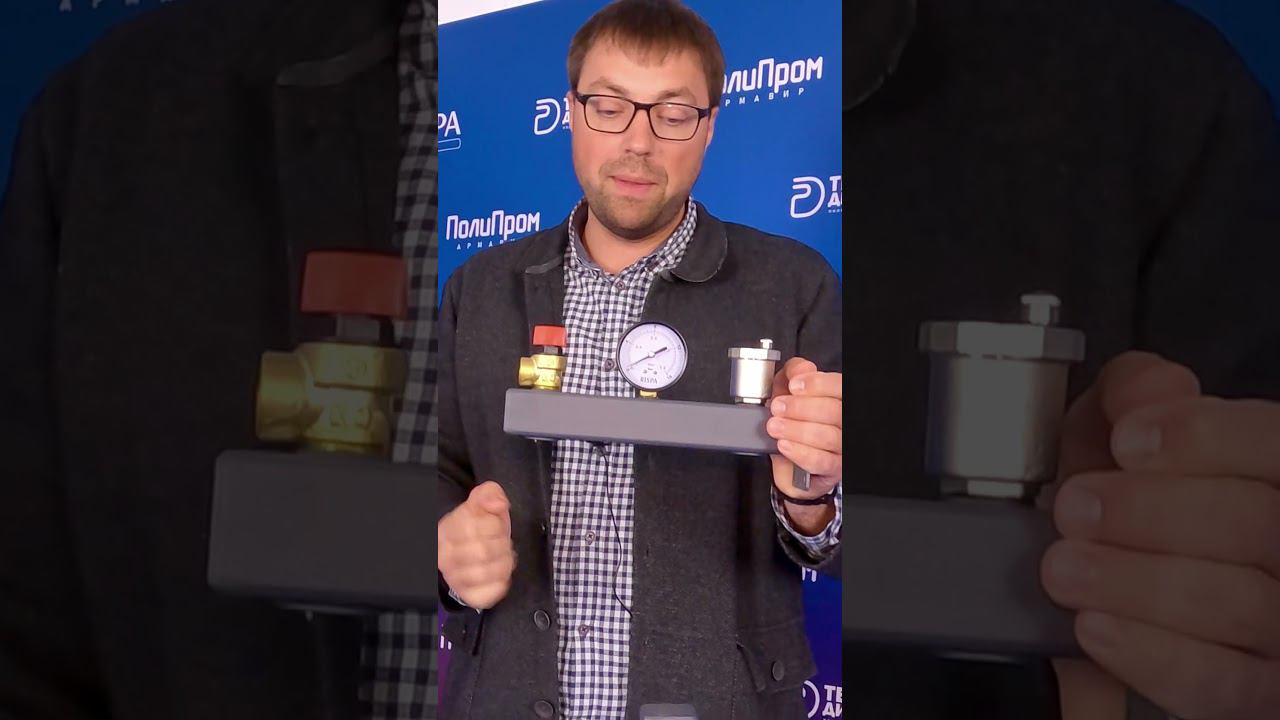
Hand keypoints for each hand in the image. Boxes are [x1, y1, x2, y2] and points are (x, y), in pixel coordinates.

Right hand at [438, 481, 516, 609]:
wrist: (465, 557)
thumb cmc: (478, 529)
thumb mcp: (482, 505)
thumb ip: (489, 495)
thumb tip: (498, 503)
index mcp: (447, 530)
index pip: (476, 527)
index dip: (494, 524)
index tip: (494, 524)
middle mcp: (446, 557)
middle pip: (484, 552)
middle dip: (501, 543)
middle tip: (500, 541)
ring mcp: (456, 578)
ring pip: (490, 572)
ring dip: (504, 562)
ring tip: (501, 556)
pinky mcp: (470, 595)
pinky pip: (494, 590)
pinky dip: (503, 581)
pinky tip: (499, 573)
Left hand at [766, 357, 841, 534]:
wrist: (791, 455)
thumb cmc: (795, 417)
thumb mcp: (790, 388)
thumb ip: (794, 373)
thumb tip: (800, 370)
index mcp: (839, 398)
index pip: (839, 387)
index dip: (817, 385)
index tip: (794, 386)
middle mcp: (845, 421)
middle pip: (833, 412)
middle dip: (800, 408)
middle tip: (778, 407)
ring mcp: (842, 446)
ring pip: (828, 437)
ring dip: (797, 430)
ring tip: (775, 426)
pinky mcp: (833, 468)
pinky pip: (821, 462)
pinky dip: (800, 452)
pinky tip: (784, 445)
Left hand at [1042, 351, 1279, 719]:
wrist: (1094, 582)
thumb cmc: (1119, 497)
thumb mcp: (1109, 427)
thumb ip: (1128, 394)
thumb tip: (1152, 388)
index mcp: (1268, 469)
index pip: (1269, 443)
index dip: (1203, 439)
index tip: (1126, 442)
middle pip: (1252, 523)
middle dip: (1149, 513)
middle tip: (1074, 510)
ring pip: (1238, 604)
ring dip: (1136, 584)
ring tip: (1065, 568)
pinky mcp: (1257, 689)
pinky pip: (1220, 682)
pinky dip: (1153, 653)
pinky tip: (1096, 627)